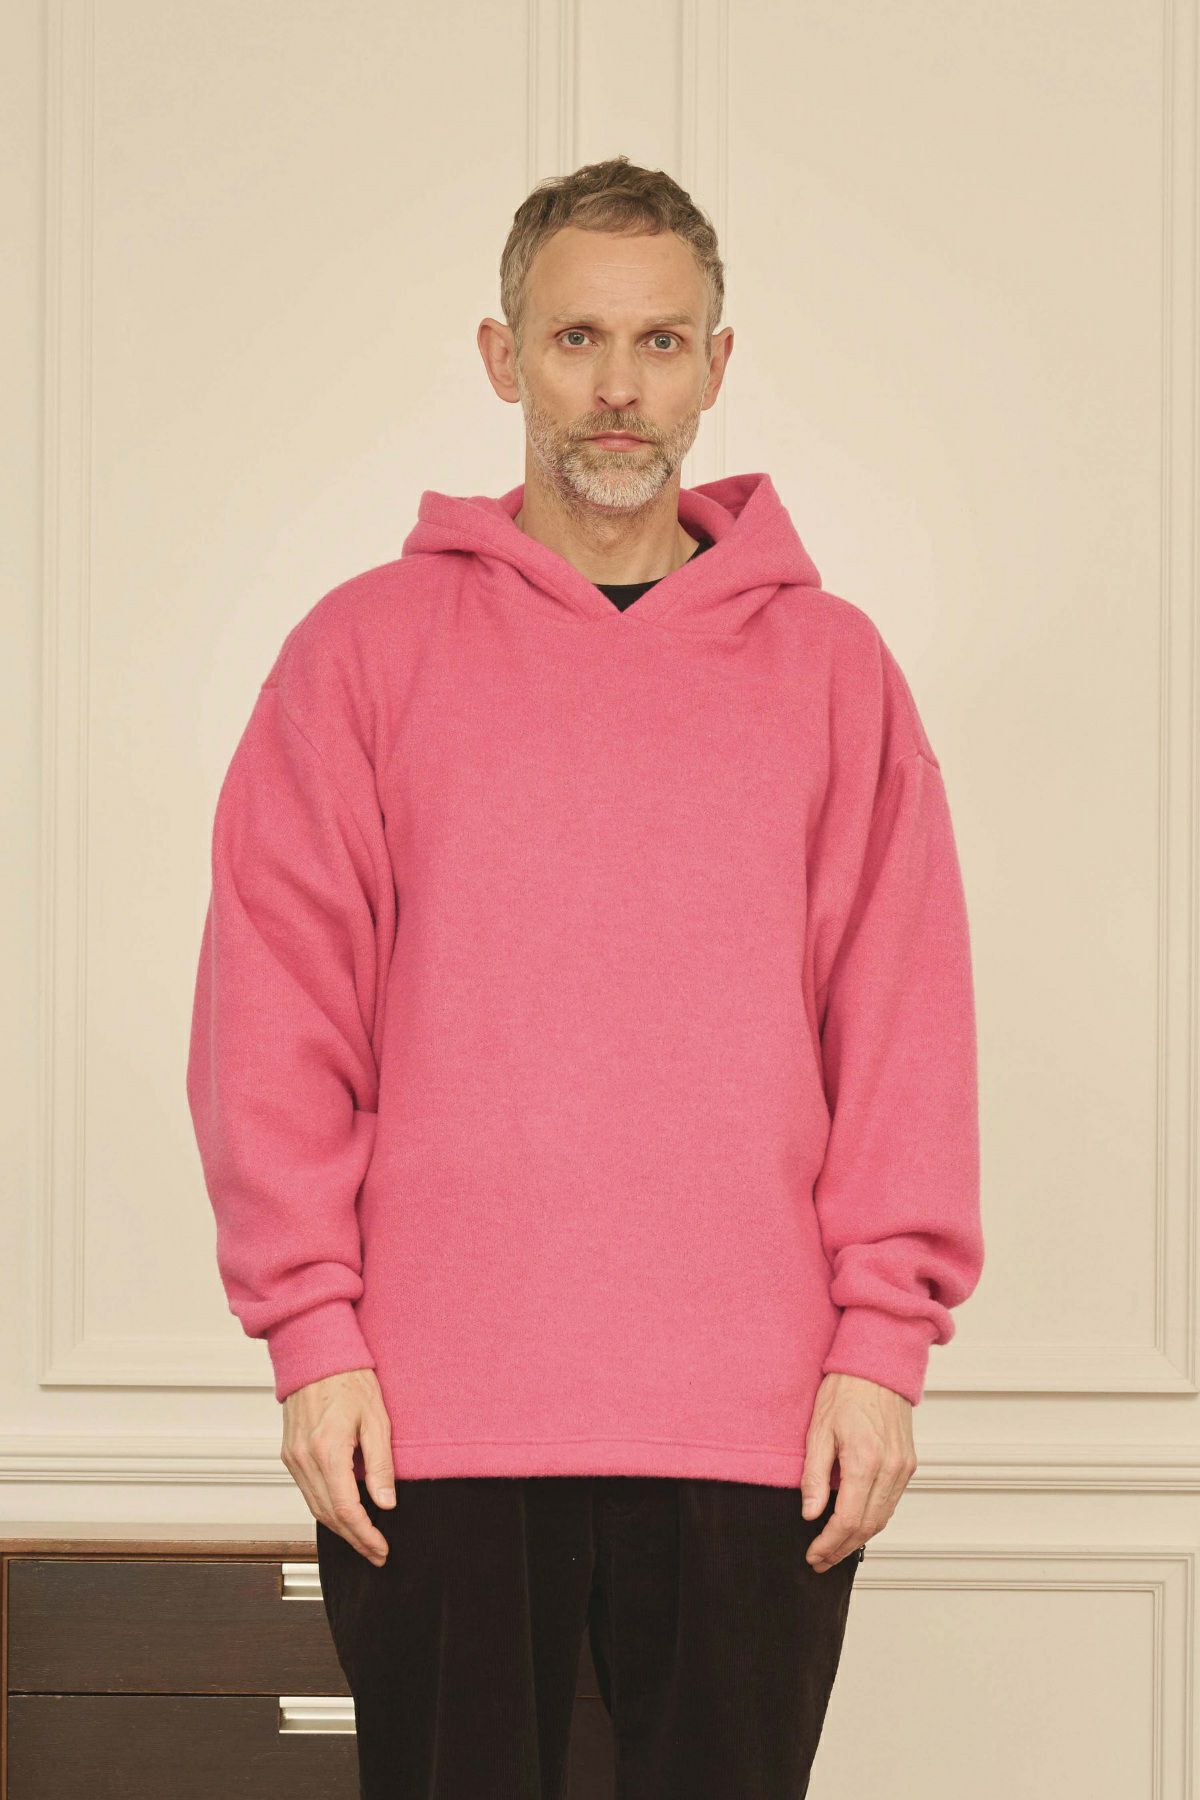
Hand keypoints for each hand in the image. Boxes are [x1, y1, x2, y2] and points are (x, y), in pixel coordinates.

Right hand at [281, 1368, 395, 1565]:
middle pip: (328, 1515)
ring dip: (339, 1527)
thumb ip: (380, 1464)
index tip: (381, 1549)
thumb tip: (386, 1504)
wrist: (316, 1353)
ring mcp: (292, 1457)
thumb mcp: (376, 1419)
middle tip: (376, 1553)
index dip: (365, 1536)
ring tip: (364, 1539)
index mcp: (327, 1451)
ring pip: (314, 1507)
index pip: (346, 1510)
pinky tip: (343, 1512)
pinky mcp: (289, 1453)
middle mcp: (303, 1459)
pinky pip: (307, 1491)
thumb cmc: (350, 1379)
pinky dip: (325, 1507)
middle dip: (354, 1539)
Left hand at [799, 1371, 916, 1570]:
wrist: (878, 1365)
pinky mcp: (909, 1464)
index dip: (829, 1544)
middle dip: (842, 1549)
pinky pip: (891, 1502)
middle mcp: (890, 1469)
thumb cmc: (844, 1390)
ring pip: (883, 1519)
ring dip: (858, 1539)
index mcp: (864, 1461)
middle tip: (820, 1561)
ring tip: (833, 1549)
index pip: (847, 1520)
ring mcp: (903, 1468)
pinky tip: (855, 1523)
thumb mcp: (818, 1430)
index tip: (813, 1556)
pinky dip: (873, 1519)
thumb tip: (810, 1514)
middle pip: (868, 1527)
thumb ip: (814, 1475)